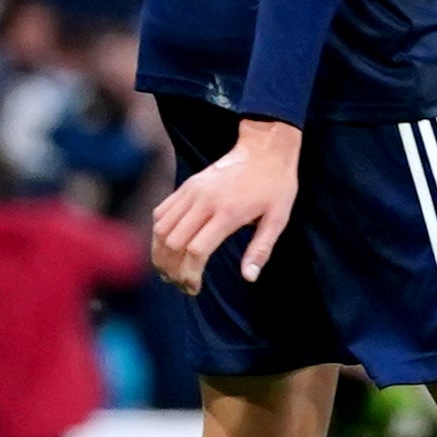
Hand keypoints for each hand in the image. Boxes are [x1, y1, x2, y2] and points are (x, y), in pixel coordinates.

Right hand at [150, 119, 302, 292]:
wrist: (264, 149)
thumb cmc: (275, 185)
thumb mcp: (278, 218)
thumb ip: (261, 249)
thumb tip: (249, 277)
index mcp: (227, 212)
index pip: (196, 250)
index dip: (190, 274)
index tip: (194, 288)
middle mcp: (204, 201)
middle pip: (173, 242)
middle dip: (172, 269)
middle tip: (180, 284)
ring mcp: (191, 191)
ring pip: (161, 228)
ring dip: (160, 254)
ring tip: (169, 272)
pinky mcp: (186, 186)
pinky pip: (161, 212)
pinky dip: (158, 233)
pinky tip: (166, 248)